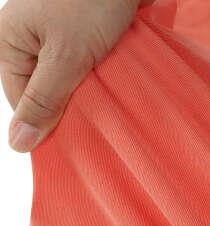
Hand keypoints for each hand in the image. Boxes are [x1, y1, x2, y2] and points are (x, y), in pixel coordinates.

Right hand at [0, 0, 153, 152]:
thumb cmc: (93, 1)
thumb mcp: (66, 57)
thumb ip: (44, 100)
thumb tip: (17, 143)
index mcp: (10, 40)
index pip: (23, 100)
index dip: (48, 123)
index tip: (75, 139)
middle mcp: (28, 36)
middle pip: (46, 91)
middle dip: (71, 105)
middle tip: (96, 118)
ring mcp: (56, 33)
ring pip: (70, 80)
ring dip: (90, 92)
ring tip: (108, 98)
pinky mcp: (83, 32)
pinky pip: (88, 65)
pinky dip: (102, 76)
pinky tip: (115, 83)